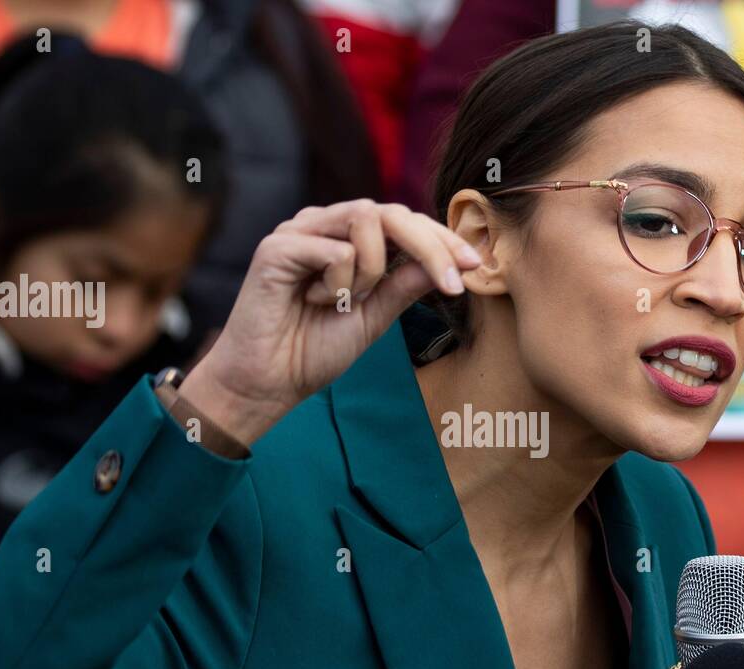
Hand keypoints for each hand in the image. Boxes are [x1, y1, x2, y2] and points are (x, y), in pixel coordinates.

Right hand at [179, 200, 482, 444]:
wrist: (267, 383)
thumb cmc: (313, 351)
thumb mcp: (374, 318)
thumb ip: (404, 286)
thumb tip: (449, 261)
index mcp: (348, 240)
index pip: (404, 223)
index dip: (442, 239)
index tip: (477, 265)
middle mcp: (324, 226)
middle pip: (392, 211)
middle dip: (431, 246)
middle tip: (455, 282)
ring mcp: (299, 230)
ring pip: (366, 219)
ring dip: (373, 269)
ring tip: (348, 302)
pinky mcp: (278, 246)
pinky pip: (336, 250)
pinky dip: (339, 283)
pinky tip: (314, 302)